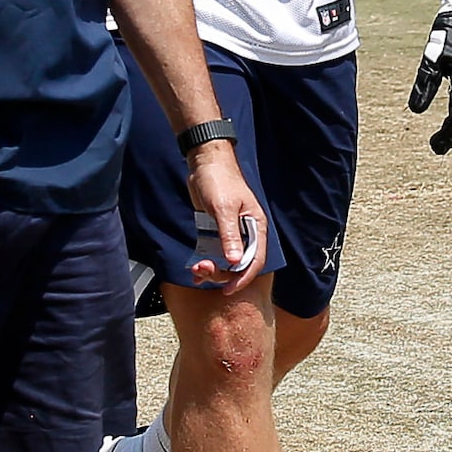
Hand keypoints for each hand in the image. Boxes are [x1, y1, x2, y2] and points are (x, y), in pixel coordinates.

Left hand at [183, 141, 266, 292]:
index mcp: (255, 227)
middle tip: (203, 271)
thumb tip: (235, 261)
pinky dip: (206, 261)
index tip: (228, 289)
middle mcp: (246, 232)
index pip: (255, 260)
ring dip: (212, 269)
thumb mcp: (224, 208)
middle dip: (222, 272)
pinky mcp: (216, 230)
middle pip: (239, 264)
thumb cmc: (219, 179)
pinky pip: (214, 252)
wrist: (205, 162)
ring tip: (197, 268)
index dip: (243, 277)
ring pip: (226, 261)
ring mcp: (231, 232)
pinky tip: (195, 267)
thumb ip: (229, 235)